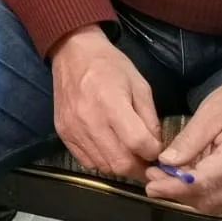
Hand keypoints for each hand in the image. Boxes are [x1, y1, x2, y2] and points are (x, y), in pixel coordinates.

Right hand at [51, 25, 162, 177]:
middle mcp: (90, 120)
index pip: (137, 143)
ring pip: (104, 167)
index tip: (157, 150)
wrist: (72, 53)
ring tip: (129, 155)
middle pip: (120, 163)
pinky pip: (87, 162)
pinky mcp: (63, 134)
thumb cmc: (110, 66)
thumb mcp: (139, 85)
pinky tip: (109, 149)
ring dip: (121, 166)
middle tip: (146, 161)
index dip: (153, 152)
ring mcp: (74, 129)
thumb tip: (156, 148)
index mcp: (111, 102)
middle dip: (139, 167)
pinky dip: (102, 162)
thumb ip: (150, 118)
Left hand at [145, 78, 221, 213]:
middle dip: (178, 193)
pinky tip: (188, 179)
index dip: (173, 188)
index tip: (151, 184)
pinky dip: (204, 194)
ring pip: (216, 205)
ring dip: (190, 196)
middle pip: (208, 201)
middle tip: (154, 179)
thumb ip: (188, 141)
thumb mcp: (209, 114)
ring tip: (167, 179)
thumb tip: (165, 162)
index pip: (202, 184)